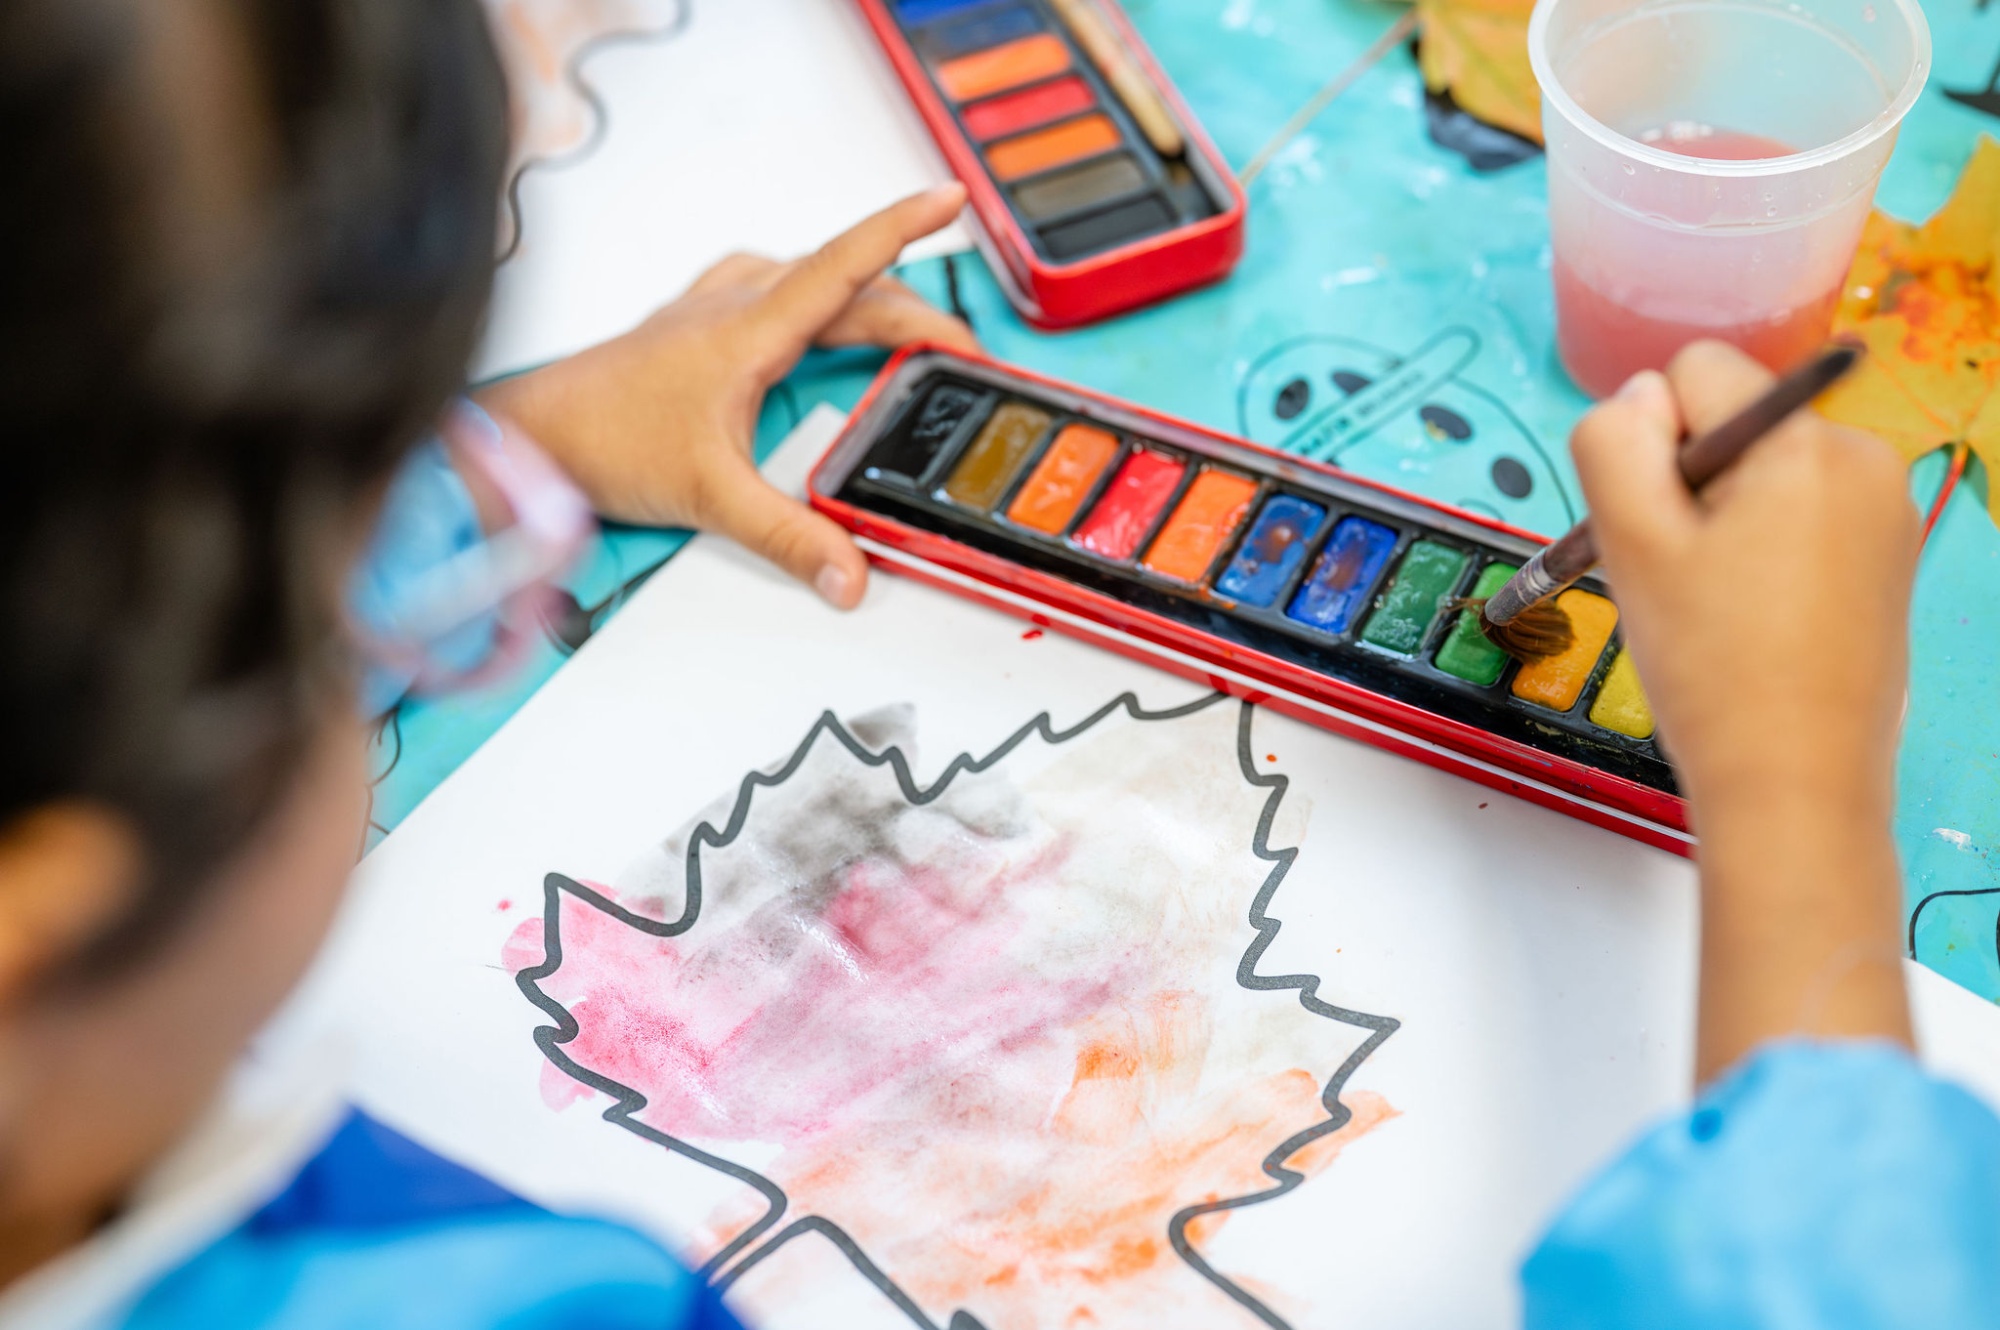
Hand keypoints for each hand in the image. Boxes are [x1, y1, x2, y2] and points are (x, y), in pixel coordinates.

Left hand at [477, 184, 977, 608]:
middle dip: (914, 309)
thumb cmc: (600, 443)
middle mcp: (733, 307)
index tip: (951, 199)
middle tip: (961, 349)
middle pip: (846, 285)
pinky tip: (812, 326)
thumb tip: (848, 572)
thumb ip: (789, 538)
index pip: (846, 265)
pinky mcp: (693, 329)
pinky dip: (813, 300)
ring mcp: (710, 312)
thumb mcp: (710, 498)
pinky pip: (771, 292)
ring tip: (906, 333)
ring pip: (809, 283)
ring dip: (865, 299)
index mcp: (749, 329)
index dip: (904, 227)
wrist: (529, 435)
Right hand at [1573, 341, 1919, 1079]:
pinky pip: (1803, 515)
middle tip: (1681, 574)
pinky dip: (1765, 549)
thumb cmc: (1710, 666)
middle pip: (1735, 420)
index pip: (1697, 371)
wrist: (1794, 786)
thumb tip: (1637, 397)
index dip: (1651, 440)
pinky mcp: (1888, 557)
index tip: (1658, 523)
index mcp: (1803, 442)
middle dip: (1693, 480)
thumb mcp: (1631, 542)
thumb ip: (1613, 441)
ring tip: (1717, 603)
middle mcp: (1863, 457)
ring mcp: (1885, 510)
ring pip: (1766, 471)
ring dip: (1725, 518)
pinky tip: (1754, 617)